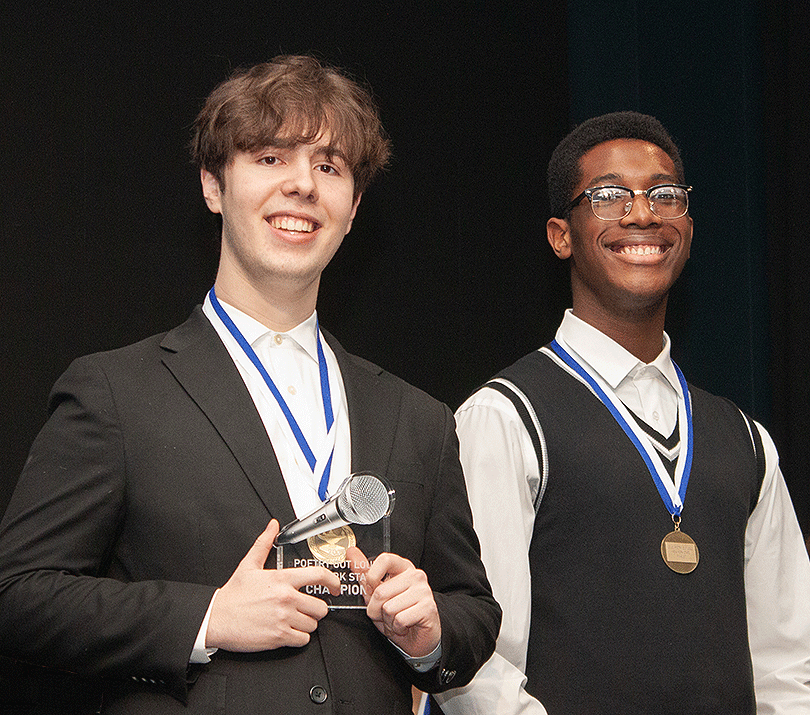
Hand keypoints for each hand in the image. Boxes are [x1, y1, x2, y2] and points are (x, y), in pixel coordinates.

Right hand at [206, 519, 340, 650]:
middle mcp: (286, 598)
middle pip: (320, 606)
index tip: (335, 587)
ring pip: (313, 624)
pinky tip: (289, 632)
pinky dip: (299, 638)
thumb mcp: (248, 565)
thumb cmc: (233, 595)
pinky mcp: (279, 637)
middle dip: (315, 609)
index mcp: (282, 579)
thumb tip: (272, 526)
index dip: (333, 581)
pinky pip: (303, 640)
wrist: (215, 618)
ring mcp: (284, 618)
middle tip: (306, 608)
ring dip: (307, 624)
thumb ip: (264, 543)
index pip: (319, 575)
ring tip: (294, 620)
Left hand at [347, 547, 440, 657]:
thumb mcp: (377, 595)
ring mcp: (423, 591)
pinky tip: (405, 626)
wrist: (417, 637)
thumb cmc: (398, 615)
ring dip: (388, 621)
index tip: (372, 588)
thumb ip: (365, 574)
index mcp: (403, 568)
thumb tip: (352, 553)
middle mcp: (415, 576)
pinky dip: (397, 628)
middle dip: (376, 610)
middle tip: (386, 614)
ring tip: (397, 619)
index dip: (372, 576)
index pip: (385, 560)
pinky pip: (399, 619)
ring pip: (388, 608)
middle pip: (380, 591)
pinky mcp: (428, 608)